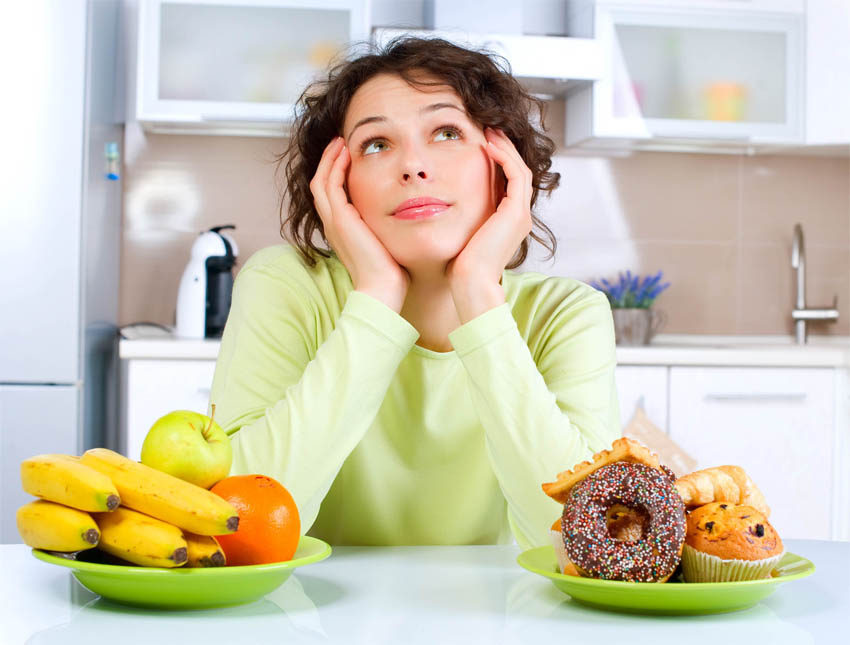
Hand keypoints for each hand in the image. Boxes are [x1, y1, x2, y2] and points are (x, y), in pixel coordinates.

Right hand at [310, 137, 409, 311]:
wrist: (383, 289)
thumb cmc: (390, 272)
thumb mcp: (386, 241)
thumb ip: (387, 227)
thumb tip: (405, 215)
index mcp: (342, 229)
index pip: (331, 194)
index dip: (337, 173)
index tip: (349, 157)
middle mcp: (333, 224)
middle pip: (321, 183)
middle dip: (330, 161)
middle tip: (341, 143)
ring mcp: (334, 221)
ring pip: (321, 180)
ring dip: (331, 158)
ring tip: (341, 142)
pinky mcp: (340, 219)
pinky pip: (331, 184)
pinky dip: (336, 166)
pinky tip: (348, 154)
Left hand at [447, 128, 532, 320]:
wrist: (468, 284)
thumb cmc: (457, 266)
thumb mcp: (459, 234)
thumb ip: (458, 216)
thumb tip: (437, 203)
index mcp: (507, 222)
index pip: (508, 182)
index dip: (497, 160)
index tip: (479, 142)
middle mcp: (519, 217)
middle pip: (517, 171)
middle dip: (503, 148)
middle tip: (487, 128)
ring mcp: (520, 215)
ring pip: (519, 169)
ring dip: (504, 147)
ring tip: (488, 130)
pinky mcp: (516, 213)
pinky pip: (515, 175)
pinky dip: (504, 157)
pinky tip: (486, 145)